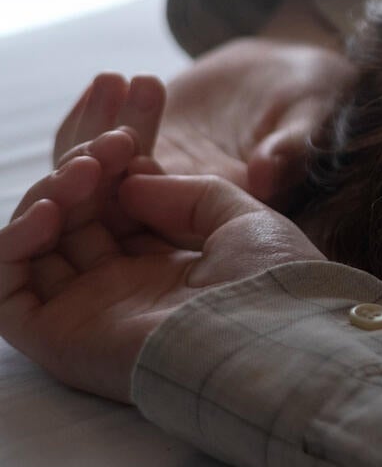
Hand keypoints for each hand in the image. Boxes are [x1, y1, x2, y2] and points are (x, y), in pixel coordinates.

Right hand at [0, 136, 323, 403]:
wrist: (266, 338)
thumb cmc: (270, 283)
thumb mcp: (245, 220)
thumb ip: (190, 193)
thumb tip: (132, 180)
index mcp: (168, 266)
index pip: (119, 204)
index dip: (117, 160)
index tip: (134, 128)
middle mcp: (122, 288)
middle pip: (77, 215)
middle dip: (86, 165)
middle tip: (115, 141)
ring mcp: (85, 312)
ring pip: (39, 243)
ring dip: (51, 194)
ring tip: (86, 169)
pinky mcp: (54, 337)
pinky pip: (6, 290)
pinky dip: (12, 244)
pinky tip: (48, 211)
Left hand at [53, 40, 355, 209]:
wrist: (292, 69)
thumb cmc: (317, 90)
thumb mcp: (313, 112)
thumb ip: (292, 144)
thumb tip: (267, 174)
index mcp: (226, 213)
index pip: (165, 221)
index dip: (133, 192)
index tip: (127, 149)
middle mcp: (183, 208)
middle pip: (113, 206)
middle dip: (96, 167)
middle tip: (108, 125)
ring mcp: (157, 178)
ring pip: (96, 177)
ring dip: (91, 134)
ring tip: (114, 81)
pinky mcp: (141, 148)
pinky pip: (96, 147)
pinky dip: (92, 116)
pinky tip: (107, 80)